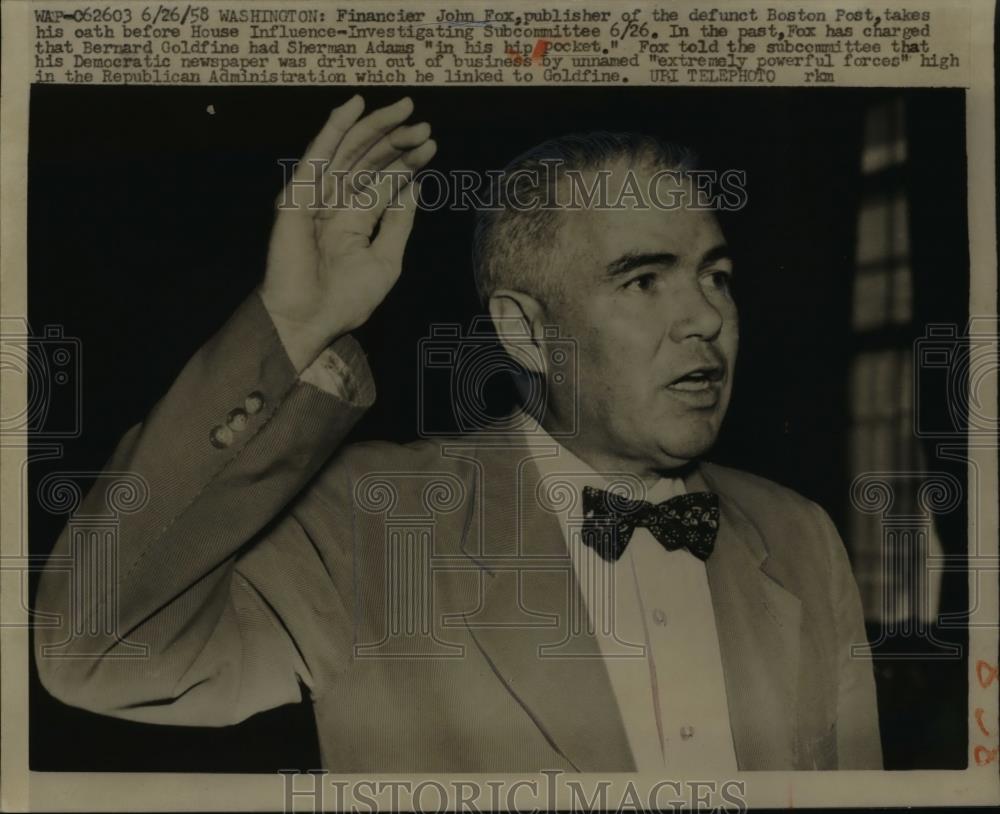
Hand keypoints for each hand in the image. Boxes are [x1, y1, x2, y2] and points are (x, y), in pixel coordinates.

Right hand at [259, 95, 435, 371]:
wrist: (309, 320)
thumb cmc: (345, 300)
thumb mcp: (386, 261)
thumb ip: (398, 223)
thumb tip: (414, 187)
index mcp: (356, 219)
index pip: (384, 180)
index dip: (407, 161)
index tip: (432, 144)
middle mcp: (337, 203)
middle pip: (370, 160)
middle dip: (398, 141)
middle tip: (424, 124)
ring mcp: (317, 196)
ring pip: (349, 151)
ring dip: (377, 129)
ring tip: (406, 111)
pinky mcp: (298, 194)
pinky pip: (318, 154)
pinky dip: (335, 128)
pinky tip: (354, 106)